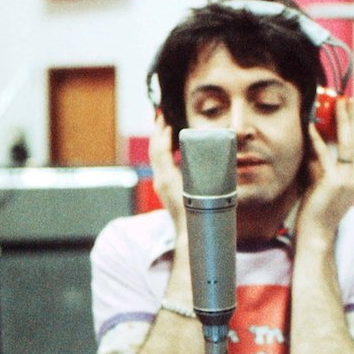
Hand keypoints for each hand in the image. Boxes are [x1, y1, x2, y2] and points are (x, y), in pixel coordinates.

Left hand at [148, 111, 187, 235]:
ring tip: (166, 130)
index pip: (160, 148)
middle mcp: (161, 180)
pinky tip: (172, 151)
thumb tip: (197, 152)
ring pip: (156, 159)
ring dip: (160, 143)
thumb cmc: (197, 214)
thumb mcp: (199, 187)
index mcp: (167, 177)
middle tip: (161, 118)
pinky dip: (164, 154)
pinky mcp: (165, 191)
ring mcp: (161, 186)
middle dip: (158, 133)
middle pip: (155, 151)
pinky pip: (161, 167)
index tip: (165, 118)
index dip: (161, 132)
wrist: (189, 235)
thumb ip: (198, 168)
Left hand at [297, 97, 353, 242]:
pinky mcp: (333, 183)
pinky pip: (324, 155)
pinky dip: (317, 138)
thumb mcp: (325, 185)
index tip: (353, 111)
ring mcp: (347, 181)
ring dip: (341, 121)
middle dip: (353, 118)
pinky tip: (311, 126)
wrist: (316, 235)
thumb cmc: (317, 212)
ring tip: (336, 105)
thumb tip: (316, 143)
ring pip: (346, 144)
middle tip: (347, 99)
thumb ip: (324, 166)